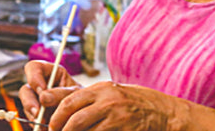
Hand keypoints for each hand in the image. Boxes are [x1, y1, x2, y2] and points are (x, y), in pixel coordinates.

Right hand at [18, 60, 81, 122]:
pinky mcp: (37, 115)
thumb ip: (61, 93)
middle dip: (29, 102)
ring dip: (34, 116)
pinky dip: (37, 125)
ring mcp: (37, 101)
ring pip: (26, 106)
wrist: (86, 114)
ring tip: (45, 124)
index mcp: (52, 74)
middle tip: (38, 114)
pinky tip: (46, 127)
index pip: (34, 67)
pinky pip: (31, 120)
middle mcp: (41, 86)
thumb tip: (42, 97)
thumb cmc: (84, 99)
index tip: (41, 90)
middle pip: (25, 90)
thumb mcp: (77, 93)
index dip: (33, 77)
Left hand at [48, 81, 189, 130]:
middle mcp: (108, 100)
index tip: (51, 127)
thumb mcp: (110, 94)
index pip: (69, 102)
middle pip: (74, 120)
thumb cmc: (132, 102)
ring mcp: (117, 116)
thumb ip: (88, 99)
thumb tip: (55, 101)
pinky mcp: (124, 128)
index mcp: (102, 88)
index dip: (56, 118)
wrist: (162, 111)